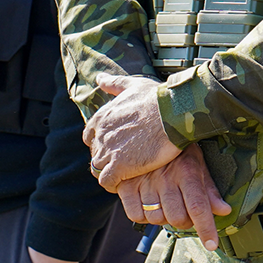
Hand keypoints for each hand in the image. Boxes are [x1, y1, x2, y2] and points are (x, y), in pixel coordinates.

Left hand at [84, 73, 182, 191]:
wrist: (172, 113)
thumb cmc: (157, 98)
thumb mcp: (133, 85)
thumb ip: (113, 84)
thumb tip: (99, 78)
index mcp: (102, 117)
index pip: (90, 135)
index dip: (102, 142)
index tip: (115, 145)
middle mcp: (100, 134)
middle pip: (95, 153)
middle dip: (106, 157)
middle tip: (123, 161)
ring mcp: (108, 151)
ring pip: (98, 168)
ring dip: (108, 172)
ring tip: (123, 175)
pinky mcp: (119, 167)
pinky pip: (107, 181)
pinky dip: (112, 184)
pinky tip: (122, 183)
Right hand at [119, 154, 231, 249]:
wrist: (143, 135)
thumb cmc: (177, 154)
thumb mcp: (198, 166)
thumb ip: (210, 190)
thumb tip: (225, 211)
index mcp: (187, 172)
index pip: (198, 206)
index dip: (206, 228)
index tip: (211, 245)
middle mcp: (166, 178)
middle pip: (177, 218)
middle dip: (184, 222)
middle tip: (183, 211)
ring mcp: (145, 182)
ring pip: (156, 219)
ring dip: (163, 218)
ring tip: (165, 204)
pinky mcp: (126, 187)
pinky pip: (135, 216)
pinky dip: (143, 216)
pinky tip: (149, 204)